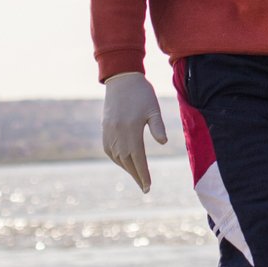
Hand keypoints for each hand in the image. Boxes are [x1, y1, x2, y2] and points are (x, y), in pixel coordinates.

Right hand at [101, 71, 167, 192]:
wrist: (121, 79)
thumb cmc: (141, 93)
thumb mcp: (153, 108)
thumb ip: (157, 126)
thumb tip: (163, 142)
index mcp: (131, 131)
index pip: (138, 159)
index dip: (143, 174)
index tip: (148, 186)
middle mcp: (118, 135)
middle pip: (127, 162)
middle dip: (136, 176)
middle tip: (145, 187)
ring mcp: (109, 133)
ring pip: (117, 158)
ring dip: (127, 168)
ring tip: (137, 176)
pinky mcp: (105, 130)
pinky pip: (109, 151)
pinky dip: (117, 159)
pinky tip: (124, 162)